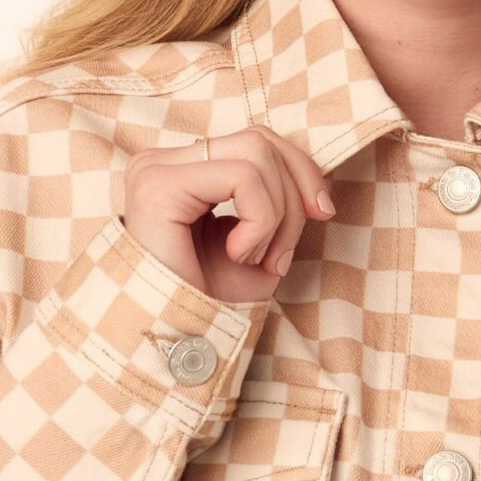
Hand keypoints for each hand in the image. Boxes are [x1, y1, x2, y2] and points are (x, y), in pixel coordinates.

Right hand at [118, 126, 334, 303]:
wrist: (175, 339)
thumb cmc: (211, 298)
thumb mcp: (260, 246)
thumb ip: (281, 204)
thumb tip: (317, 187)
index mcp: (185, 170)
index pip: (257, 141)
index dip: (300, 170)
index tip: (323, 214)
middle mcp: (164, 161)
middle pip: (260, 141)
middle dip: (293, 197)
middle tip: (280, 256)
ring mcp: (157, 169)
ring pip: (256, 154)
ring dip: (276, 215)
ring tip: (256, 258)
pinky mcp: (159, 185)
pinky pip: (241, 178)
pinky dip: (259, 221)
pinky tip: (238, 254)